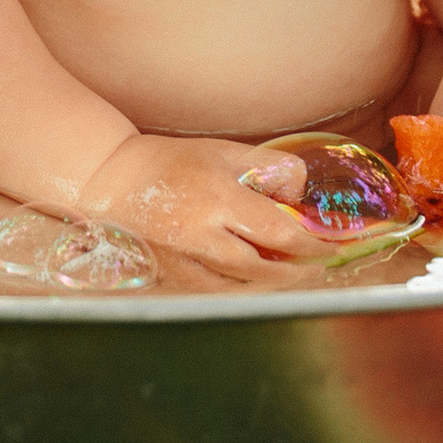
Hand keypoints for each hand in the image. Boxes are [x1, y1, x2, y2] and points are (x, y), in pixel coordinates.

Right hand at [76, 132, 316, 278]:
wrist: (113, 181)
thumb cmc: (173, 162)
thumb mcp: (224, 152)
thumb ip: (267, 170)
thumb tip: (297, 199)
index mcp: (217, 198)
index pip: (278, 233)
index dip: (311, 245)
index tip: (330, 246)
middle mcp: (200, 234)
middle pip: (262, 269)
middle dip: (297, 273)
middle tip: (319, 270)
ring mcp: (183, 260)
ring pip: (240, 286)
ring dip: (274, 285)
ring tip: (295, 276)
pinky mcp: (170, 275)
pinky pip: (215, 291)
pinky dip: (241, 290)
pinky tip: (257, 283)